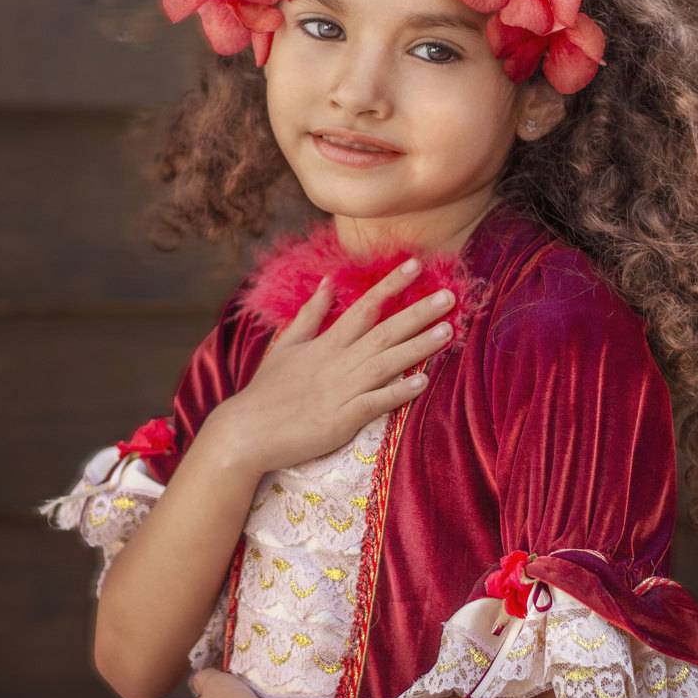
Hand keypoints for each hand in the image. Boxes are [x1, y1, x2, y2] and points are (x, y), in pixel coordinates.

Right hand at [209, 257, 455, 474]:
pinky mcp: (342, 419)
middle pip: (384, 331)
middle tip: (451, 295)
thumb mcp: (286, 346)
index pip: (364, 307)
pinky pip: (375, 403)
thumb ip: (310, 314)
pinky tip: (422, 382)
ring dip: (418, 346)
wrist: (246, 432)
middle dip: (418, 312)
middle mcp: (338, 362)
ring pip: (386, 363)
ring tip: (448, 331)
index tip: (417, 265)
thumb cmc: (266, 391)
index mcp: (326, 344)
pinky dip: (398, 392)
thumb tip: (327, 282)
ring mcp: (341, 390)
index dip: (391, 285)